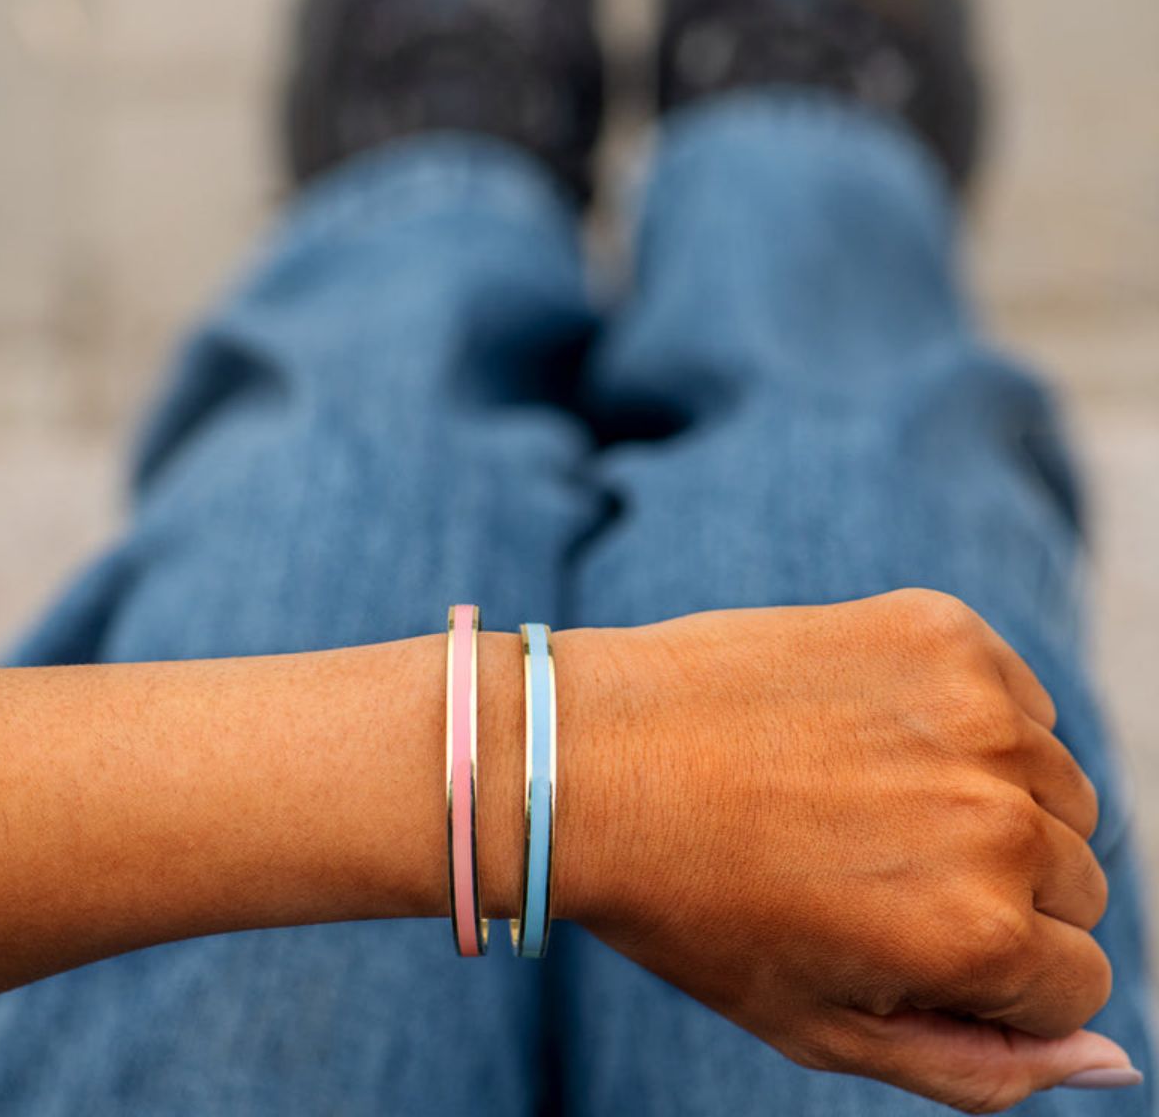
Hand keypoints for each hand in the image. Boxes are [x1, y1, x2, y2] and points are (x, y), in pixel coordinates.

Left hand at [558, 590, 1137, 1113]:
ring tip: (863, 794)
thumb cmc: (690, 903)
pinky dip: (965, 721)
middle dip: (996, 890)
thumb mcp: (820, 1028)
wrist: (590, 753)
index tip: (901, 935)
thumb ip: (979, 1067)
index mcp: (977, 934)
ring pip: (1056, 786)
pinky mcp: (940, 629)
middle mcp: (997, 819)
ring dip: (988, 800)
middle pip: (1077, 882)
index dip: (989, 973)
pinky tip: (865, 729)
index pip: (1080, 981)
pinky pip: (1015, 696)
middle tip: (870, 862)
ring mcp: (973, 709)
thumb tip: (1114, 1059)